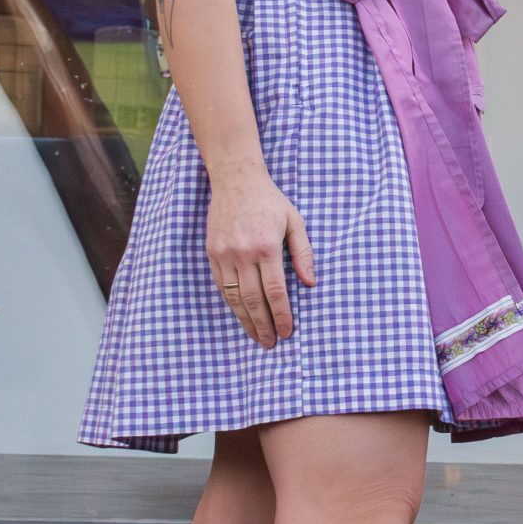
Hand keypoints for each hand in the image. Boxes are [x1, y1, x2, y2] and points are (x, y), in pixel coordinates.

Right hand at [205, 165, 314, 347]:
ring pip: (234, 297)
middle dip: (264, 325)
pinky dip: (231, 304)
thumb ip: (303, 252)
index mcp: (267, 246)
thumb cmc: (270, 201)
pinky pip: (220, 286)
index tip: (287, 332)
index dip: (282, 315)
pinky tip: (241, 315)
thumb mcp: (294, 221)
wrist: (235, 180)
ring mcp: (224, 254)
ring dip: (246, 320)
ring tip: (257, 336)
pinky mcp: (212, 253)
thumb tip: (311, 283)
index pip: (275, 291)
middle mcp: (243, 253)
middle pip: (253, 300)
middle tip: (271, 343)